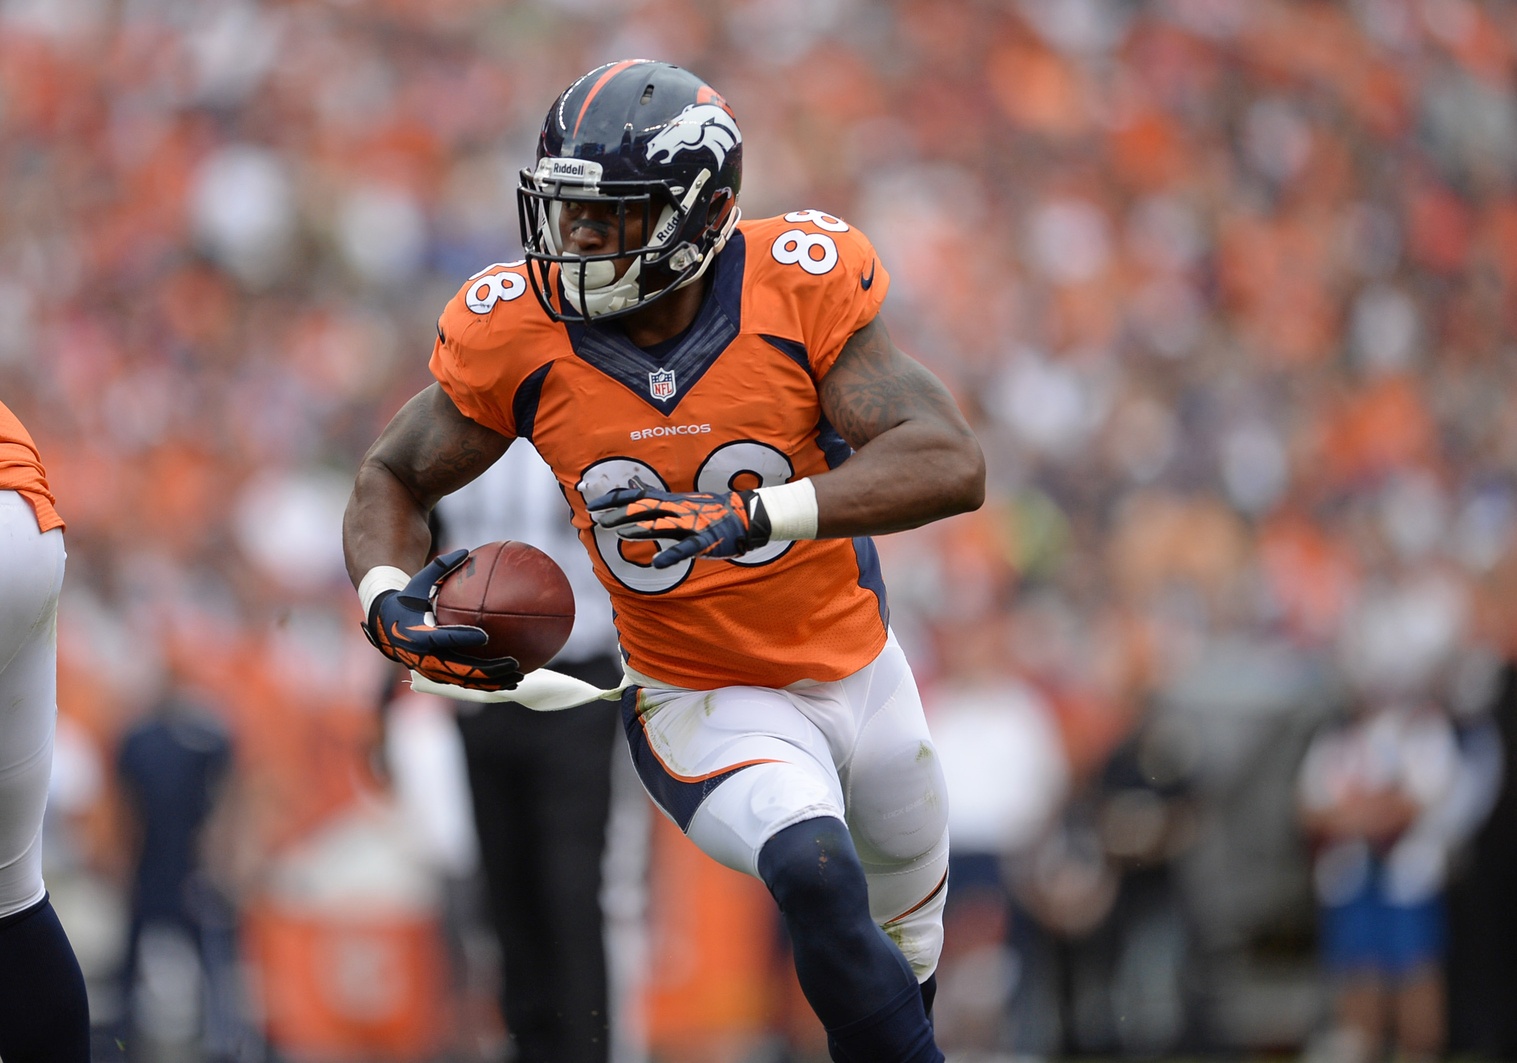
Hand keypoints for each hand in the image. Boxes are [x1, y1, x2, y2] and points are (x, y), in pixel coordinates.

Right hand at [362, 549, 523, 689]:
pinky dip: (487, 683)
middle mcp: (426, 658)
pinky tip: (510, 679)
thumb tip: (464, 550)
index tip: (485, 635)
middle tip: (513, 661)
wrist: (385, 629)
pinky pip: (466, 683)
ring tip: (519, 677)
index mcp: (418, 634)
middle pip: (461, 669)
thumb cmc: (406, 601)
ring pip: (467, 681)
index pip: (443, 638)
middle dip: (488, 669)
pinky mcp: (440, 676)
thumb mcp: (417, 583)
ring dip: (493, 681)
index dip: (463, 637)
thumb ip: (439, 567)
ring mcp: (433, 670)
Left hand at [587, 487, 771, 567]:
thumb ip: (659, 502)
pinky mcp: (705, 540)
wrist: (747, 515)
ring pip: (662, 525)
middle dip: (621, 513)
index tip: (593, 504)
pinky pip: (686, 548)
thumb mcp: (682, 503)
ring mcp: (692, 524)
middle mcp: (678, 509)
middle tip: (599, 520)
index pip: (638, 495)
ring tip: (620, 534)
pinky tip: (656, 563)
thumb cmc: (712, 511)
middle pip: (645, 508)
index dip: (615, 498)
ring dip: (640, 529)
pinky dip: (671, 555)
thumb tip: (634, 495)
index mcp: (672, 501)